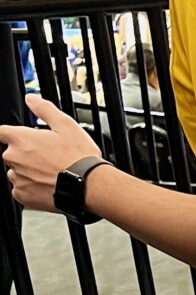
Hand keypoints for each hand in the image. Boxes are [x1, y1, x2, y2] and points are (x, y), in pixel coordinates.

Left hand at [1, 95, 97, 210]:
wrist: (88, 186)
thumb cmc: (78, 158)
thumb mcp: (65, 125)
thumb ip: (44, 109)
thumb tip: (31, 99)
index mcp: (21, 139)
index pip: (1, 132)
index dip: (11, 134)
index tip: (21, 138)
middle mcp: (14, 158)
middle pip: (11, 153)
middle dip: (25, 154)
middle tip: (46, 157)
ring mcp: (18, 178)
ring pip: (16, 172)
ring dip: (27, 171)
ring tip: (49, 173)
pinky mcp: (23, 196)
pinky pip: (21, 190)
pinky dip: (31, 188)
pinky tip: (47, 184)